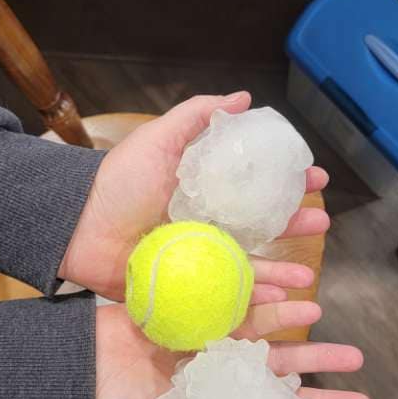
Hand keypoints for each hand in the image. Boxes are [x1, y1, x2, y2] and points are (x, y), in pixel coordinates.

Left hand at [59, 93, 329, 301]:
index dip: (287, 182)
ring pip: (249, 266)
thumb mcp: (157, 139)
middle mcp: (208, 224)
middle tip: (321, 224)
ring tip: (306, 276)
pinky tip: (276, 301)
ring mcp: (200, 258)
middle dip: (293, 226)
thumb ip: (197, 116)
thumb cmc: (115, 182)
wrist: (76, 228)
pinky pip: (224, 296)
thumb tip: (244, 97)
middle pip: (260, 228)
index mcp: (205, 190)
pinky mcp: (187, 288)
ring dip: (281, 271)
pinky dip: (252, 301)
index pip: (256, 186)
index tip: (315, 178)